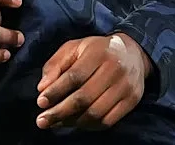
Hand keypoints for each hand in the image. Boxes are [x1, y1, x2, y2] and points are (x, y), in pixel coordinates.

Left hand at [35, 33, 151, 129]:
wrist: (134, 53)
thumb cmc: (97, 50)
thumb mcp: (74, 48)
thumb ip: (55, 65)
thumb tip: (42, 88)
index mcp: (98, 53)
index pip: (74, 76)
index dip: (56, 91)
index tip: (40, 102)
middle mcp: (114, 70)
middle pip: (84, 97)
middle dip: (60, 112)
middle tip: (42, 121)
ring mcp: (125, 87)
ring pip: (95, 113)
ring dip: (72, 122)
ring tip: (56, 123)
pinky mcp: (131, 101)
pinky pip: (107, 121)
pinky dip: (89, 126)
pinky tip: (76, 123)